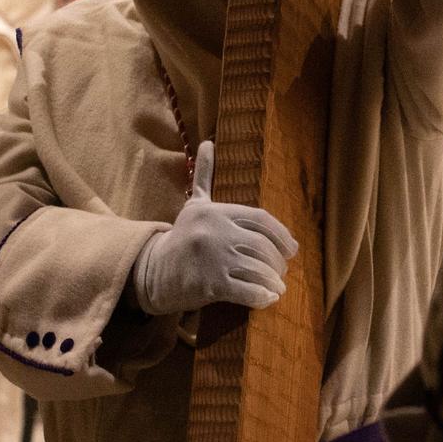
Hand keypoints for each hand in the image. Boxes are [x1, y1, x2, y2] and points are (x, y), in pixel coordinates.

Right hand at [129, 140, 298, 315]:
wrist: (151, 273)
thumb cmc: (181, 239)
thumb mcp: (194, 206)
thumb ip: (204, 177)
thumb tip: (207, 143)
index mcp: (215, 212)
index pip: (261, 219)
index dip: (281, 235)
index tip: (291, 249)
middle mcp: (214, 231)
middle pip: (262, 246)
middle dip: (277, 262)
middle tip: (281, 272)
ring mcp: (212, 258)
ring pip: (258, 269)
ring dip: (273, 282)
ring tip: (277, 287)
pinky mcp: (209, 284)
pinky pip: (247, 291)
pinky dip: (262, 297)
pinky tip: (266, 299)